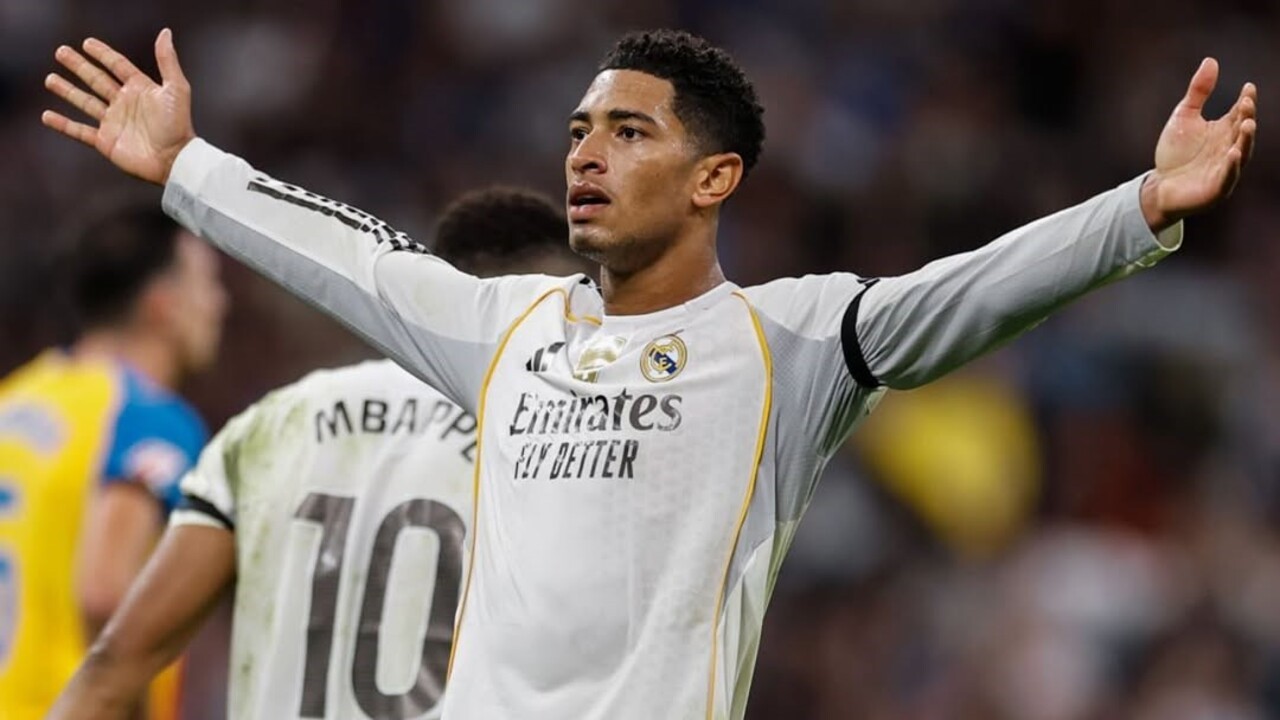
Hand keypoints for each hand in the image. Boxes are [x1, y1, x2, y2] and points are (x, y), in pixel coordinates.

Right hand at [42, 29, 194, 185]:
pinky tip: (47, 116)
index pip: (117, 66)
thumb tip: (165, 33)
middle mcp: (124, 103)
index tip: (87, 43)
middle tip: (60, 52)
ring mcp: (114, 122)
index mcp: (139, 89)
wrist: (174, 159)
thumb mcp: (176, 89)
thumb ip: (167, 61)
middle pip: (96, 80)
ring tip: (50, 79)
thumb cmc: (178, 125)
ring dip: (67, 90)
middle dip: (78, 66)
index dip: (103, 54)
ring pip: (85, 102)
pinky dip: (63, 124)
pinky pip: (79, 131)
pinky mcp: (106, 141)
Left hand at [1141, 58, 1257, 229]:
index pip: (1240, 113)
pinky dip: (1232, 166)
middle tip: (1246, 103)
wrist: (1159, 186)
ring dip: (1246, 140)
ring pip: (1241, 153)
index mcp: (1224, 130)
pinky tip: (1233, 153)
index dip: (1246, 101)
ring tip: (1248, 124)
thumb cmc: (1175, 153)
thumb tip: (1211, 60)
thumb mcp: (1184, 116)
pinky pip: (1228, 176)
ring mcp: (1225, 168)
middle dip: (1246, 118)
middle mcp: (1229, 147)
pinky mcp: (1217, 188)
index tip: (1248, 87)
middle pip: (1242, 131)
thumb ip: (1198, 91)